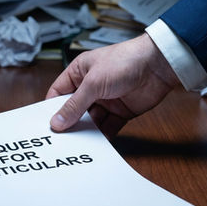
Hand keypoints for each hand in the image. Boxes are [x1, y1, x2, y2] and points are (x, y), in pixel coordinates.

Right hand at [46, 33, 179, 138]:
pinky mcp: (120, 111)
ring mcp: (105, 100)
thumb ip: (75, 104)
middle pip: (74, 109)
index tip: (48, 125)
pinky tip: (96, 144)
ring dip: (85, 131)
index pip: (59, 93)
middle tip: (61, 139)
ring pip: (90, 121)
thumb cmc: (125, 61)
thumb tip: (58, 121)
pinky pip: (107, 126)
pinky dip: (102, 135)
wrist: (158, 65)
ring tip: (78, 144)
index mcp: (79, 73)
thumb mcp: (93, 83)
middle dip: (69, 123)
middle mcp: (90, 87)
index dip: (52, 108)